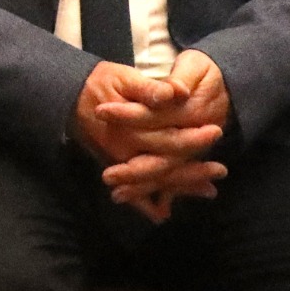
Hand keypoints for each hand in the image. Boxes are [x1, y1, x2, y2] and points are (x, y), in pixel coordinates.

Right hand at [79, 51, 232, 217]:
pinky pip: (130, 191)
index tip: (216, 134)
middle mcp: (124, 150)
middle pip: (165, 165)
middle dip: (194, 170)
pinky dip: (145, 204)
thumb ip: (150, 87)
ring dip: (181, 187)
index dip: (193, 139)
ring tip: (209, 191)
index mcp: (130, 128)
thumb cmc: (100, 82)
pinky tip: (162, 213)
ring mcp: (118, 162)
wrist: (68, 94)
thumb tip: (177, 92)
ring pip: (153, 180)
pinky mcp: (113, 166)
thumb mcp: (124, 77)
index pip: (169, 138)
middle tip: (221, 170)